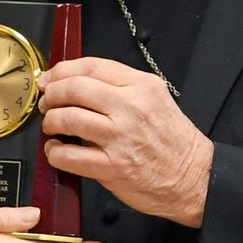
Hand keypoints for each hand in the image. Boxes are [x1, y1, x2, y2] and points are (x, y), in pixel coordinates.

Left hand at [38, 57, 212, 226]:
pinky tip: (57, 151)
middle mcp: (131, 107)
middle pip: (74, 88)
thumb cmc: (172, 140)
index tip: (50, 79)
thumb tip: (75, 81)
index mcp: (141, 86)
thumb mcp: (154, 98)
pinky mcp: (112, 166)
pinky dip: (55, 152)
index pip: (90, 66)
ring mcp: (120, 137)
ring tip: (52, 126)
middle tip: (47, 103)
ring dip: (50, 121)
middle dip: (52, 95)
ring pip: (68, 118)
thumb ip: (120, 87)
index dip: (61, 71)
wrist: (194, 177)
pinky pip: (69, 156)